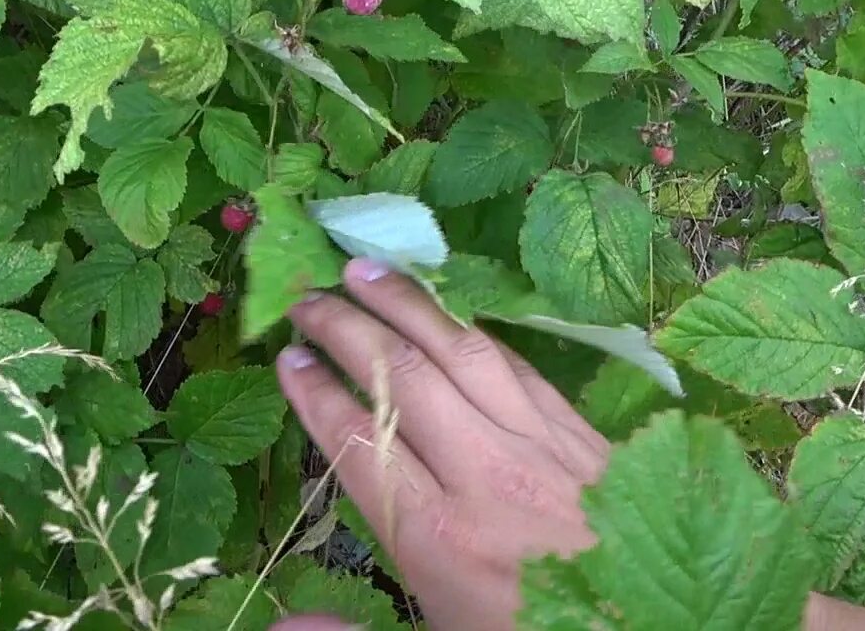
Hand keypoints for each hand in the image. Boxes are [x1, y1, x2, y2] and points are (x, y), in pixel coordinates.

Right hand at [274, 258, 609, 630]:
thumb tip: (277, 621)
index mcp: (440, 541)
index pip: (360, 442)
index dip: (315, 396)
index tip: (285, 360)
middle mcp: (487, 479)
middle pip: (404, 380)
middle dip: (347, 329)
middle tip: (307, 295)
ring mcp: (543, 449)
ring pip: (464, 354)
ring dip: (410, 304)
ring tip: (367, 269)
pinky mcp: (587, 439)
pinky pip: (520, 367)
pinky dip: (476, 332)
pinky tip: (451, 311)